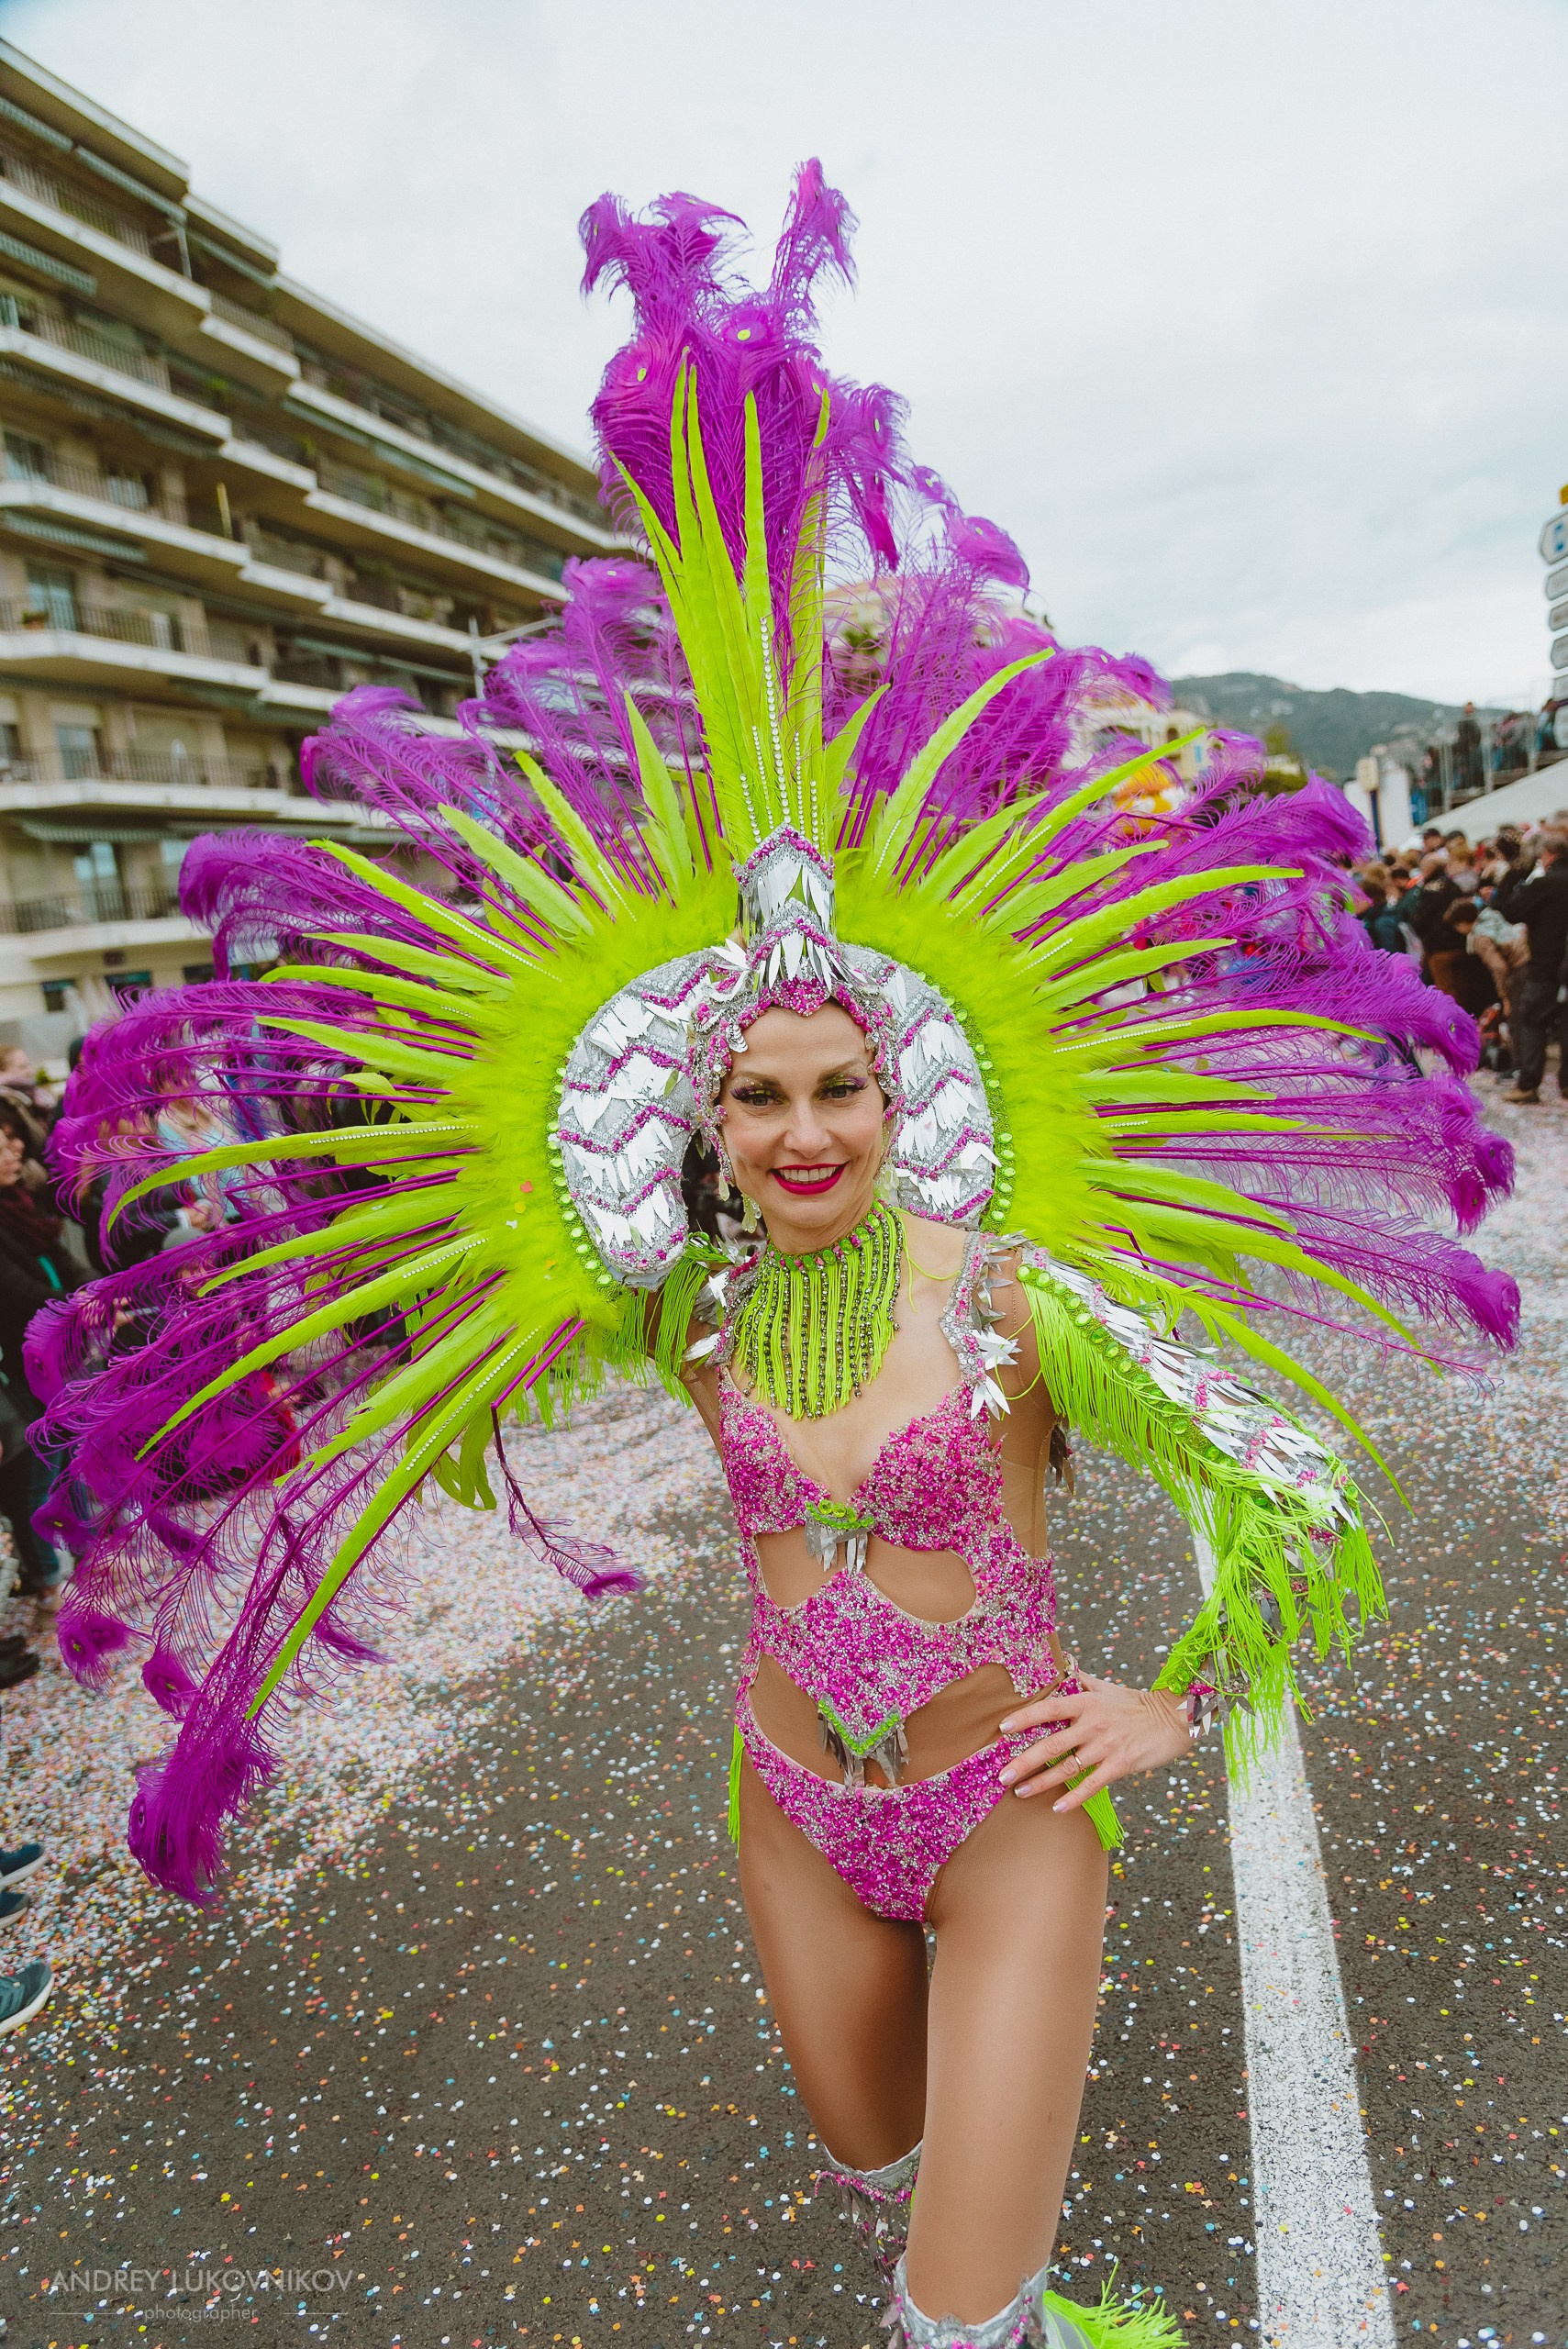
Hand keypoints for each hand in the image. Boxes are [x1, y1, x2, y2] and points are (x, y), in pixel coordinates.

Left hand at [997, 1673, 1189, 1812]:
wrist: (1172, 1719)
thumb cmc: (1136, 1704)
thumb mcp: (1107, 1688)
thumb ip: (1082, 1682)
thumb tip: (1064, 1668)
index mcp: (1086, 1702)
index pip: (1048, 1709)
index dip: (1025, 1718)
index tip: (1003, 1728)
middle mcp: (1092, 1724)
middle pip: (1050, 1744)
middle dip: (1023, 1762)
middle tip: (1002, 1775)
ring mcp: (1105, 1746)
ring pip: (1066, 1768)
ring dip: (1040, 1783)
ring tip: (1020, 1792)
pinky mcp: (1119, 1765)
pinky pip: (1090, 1785)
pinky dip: (1073, 1798)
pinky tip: (1056, 1807)